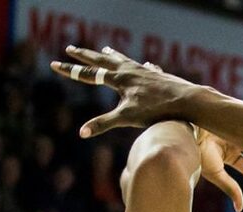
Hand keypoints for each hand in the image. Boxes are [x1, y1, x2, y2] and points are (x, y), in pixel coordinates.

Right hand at [51, 45, 203, 136]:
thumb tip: (82, 133)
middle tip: (71, 48)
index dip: (71, 71)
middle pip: (103, 61)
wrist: (188, 101)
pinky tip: (145, 65)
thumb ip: (104, 124)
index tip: (54, 64)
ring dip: (112, 55)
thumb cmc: (158, 111)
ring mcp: (145, 71)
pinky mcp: (159, 76)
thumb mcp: (128, 118)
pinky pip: (146, 68)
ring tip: (105, 49)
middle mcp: (131, 71)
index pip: (89, 74)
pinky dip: (140, 65)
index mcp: (119, 80)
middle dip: (85, 56)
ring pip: (124, 60)